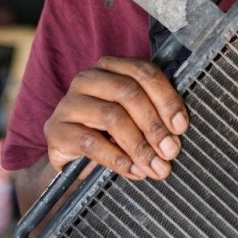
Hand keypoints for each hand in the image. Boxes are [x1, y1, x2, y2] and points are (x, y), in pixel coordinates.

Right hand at [44, 56, 188, 180]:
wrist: (70, 157)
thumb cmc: (107, 133)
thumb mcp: (131, 117)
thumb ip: (151, 114)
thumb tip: (177, 132)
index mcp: (110, 67)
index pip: (144, 72)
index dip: (166, 98)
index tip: (181, 126)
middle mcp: (88, 79)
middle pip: (128, 92)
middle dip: (154, 125)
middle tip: (171, 151)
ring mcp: (69, 103)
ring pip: (112, 116)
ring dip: (139, 145)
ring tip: (155, 166)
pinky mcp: (57, 130)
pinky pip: (91, 142)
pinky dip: (117, 159)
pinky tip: (133, 170)